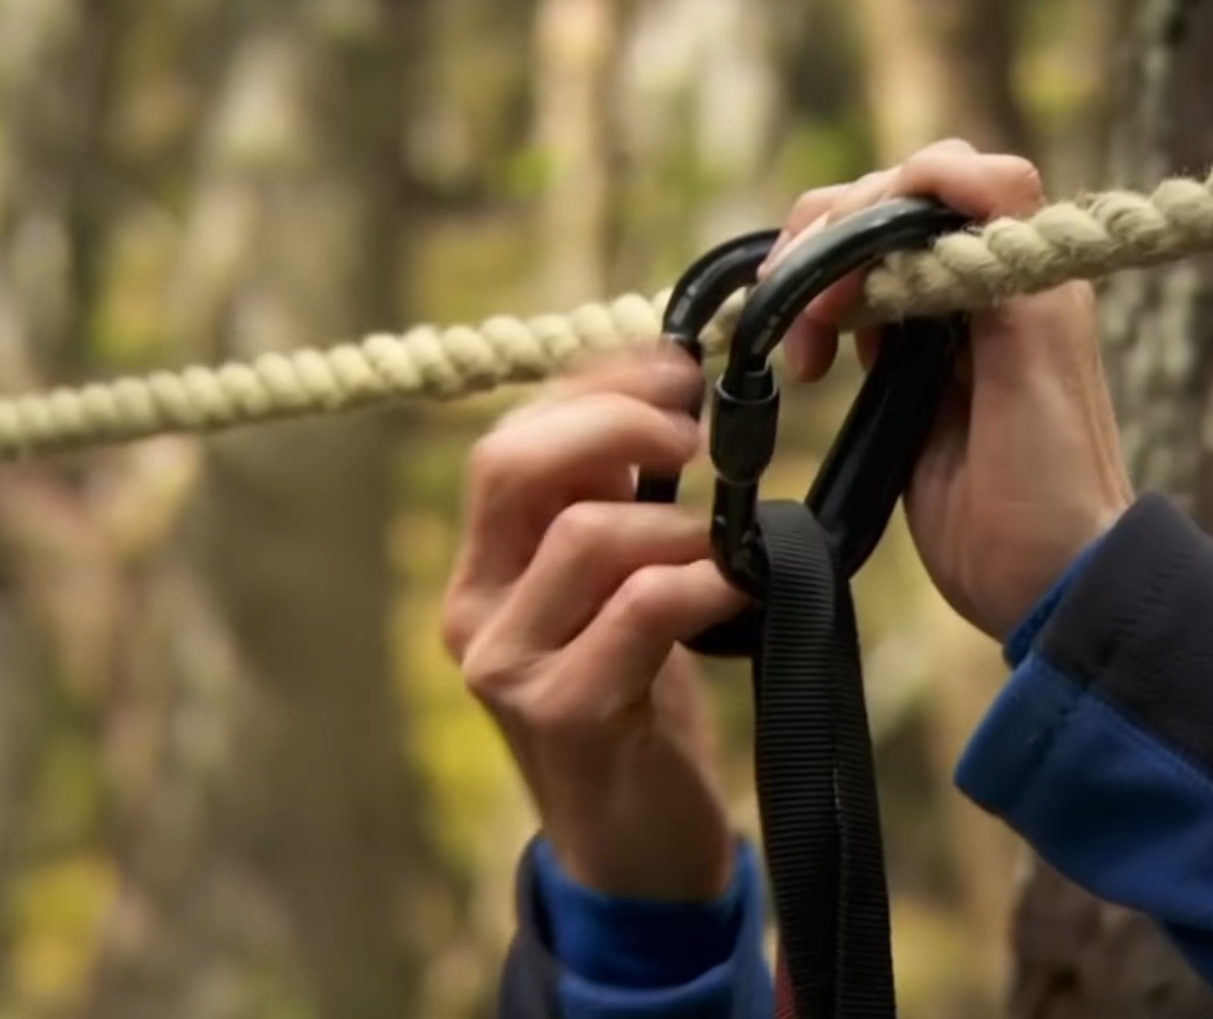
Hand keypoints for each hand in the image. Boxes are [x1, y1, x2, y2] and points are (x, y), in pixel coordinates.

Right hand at [441, 350, 745, 900]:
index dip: (591, 387)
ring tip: (726, 543)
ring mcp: (507, 664)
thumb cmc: (633, 703)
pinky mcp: (562, 712)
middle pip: (512, 464)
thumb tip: (665, 405)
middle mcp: (475, 607)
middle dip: (616, 422)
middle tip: (695, 430)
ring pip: (587, 535)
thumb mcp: (609, 592)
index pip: (509, 440)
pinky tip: (737, 590)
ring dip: (679, 522)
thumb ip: (613, 510)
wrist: (631, 844)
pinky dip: (702, 582)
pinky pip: (639, 610)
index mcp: (483, 566)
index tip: (673, 367)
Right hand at [762, 139, 1133, 640]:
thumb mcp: (1033, 363)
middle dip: (833, 240)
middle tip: (805, 313)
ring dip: (813, 283)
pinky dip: (815, 321)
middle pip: (893, 205)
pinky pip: (852, 313)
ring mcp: (939, 327)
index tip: (848, 254)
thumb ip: (995, 265)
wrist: (1039, 581)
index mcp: (1024, 270)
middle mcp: (981, 282)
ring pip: (861, 254)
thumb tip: (941, 176)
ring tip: (803, 356)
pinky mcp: (904, 373)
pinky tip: (809, 364)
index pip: (960, 178)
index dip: (896, 190)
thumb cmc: (1050, 482)